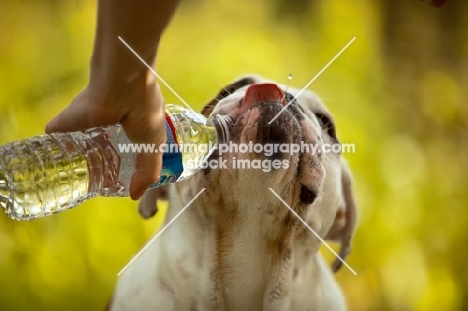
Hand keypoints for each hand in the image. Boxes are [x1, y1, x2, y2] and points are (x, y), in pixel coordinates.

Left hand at [46, 71, 165, 199]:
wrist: (124, 83)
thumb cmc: (144, 111)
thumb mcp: (152, 145)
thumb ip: (146, 171)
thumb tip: (134, 195)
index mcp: (131, 127)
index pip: (124, 149)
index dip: (121, 164)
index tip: (117, 179)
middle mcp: (108, 124)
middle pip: (100, 147)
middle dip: (97, 162)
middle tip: (94, 180)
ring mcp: (88, 121)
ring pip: (78, 143)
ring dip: (75, 156)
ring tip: (71, 176)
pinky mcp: (69, 118)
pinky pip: (56, 136)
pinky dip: (51, 147)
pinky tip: (48, 163)